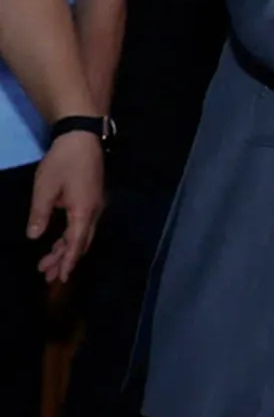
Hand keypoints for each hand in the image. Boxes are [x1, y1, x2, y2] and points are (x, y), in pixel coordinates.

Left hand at [29, 132, 102, 283]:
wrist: (82, 137)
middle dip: (65, 260)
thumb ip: (40, 214)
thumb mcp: (45, 188)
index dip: (68, 261)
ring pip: (83, 234)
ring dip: (67, 250)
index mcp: (84, 211)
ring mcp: (96, 204)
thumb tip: (34, 236)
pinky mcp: (92, 199)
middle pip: (81, 242)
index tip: (61, 278)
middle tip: (48, 276)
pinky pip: (84, 225)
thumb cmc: (63, 162)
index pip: (76, 243)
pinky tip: (60, 241)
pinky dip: (71, 237)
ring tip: (49, 263)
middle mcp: (94, 211)